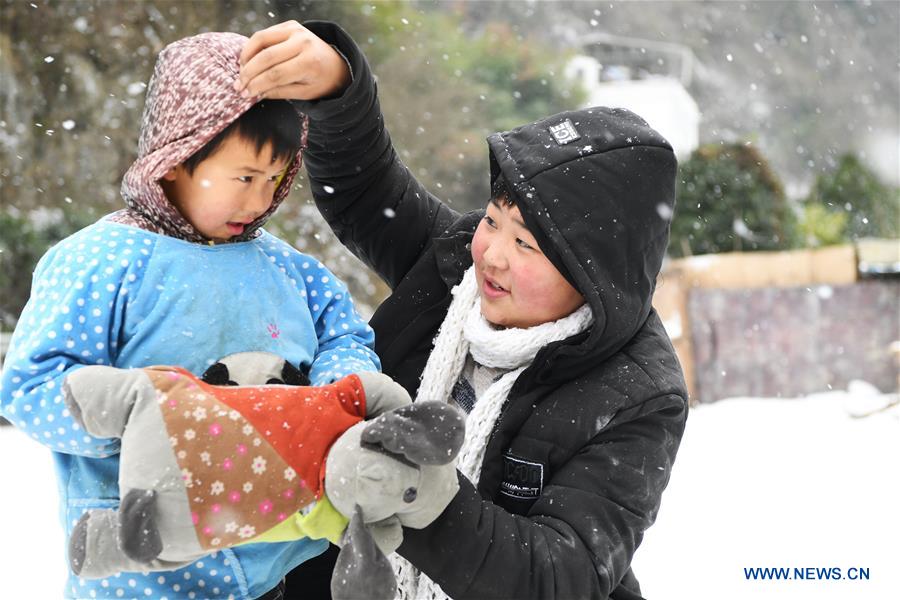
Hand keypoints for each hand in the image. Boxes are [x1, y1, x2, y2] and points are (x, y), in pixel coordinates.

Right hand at [235, 20, 349, 100]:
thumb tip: (253, 92)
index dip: (257, 85)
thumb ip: (279, 92)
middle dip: (249, 73)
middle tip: (238, 86)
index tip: (245, 94)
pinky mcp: (290, 25)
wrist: (336, 64)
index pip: (276, 74)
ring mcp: (296, 30)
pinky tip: (248, 61)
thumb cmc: (320, 82)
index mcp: (310, 63)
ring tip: (241, 72)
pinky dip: (252, 47)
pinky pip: (265, 34)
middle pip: (266, 57)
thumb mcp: (304, 93)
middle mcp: (303, 42)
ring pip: (261, 40)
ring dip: (247, 56)